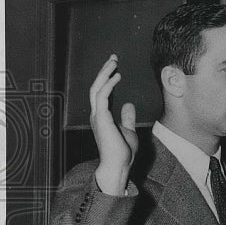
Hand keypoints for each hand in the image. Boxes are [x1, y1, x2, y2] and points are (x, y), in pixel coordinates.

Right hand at [90, 55, 137, 195]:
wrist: (119, 166)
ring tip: (114, 62)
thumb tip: (129, 105)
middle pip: (96, 86)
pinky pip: (102, 96)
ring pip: (97, 88)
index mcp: (101, 116)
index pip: (101, 92)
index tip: (115, 68)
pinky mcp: (101, 118)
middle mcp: (96, 114)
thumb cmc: (122, 152)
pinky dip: (109, 84)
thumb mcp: (128, 130)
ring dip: (105, 73)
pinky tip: (117, 76)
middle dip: (104, 71)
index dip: (107, 78)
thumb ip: (127, 117)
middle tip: (114, 58)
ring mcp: (97, 116)